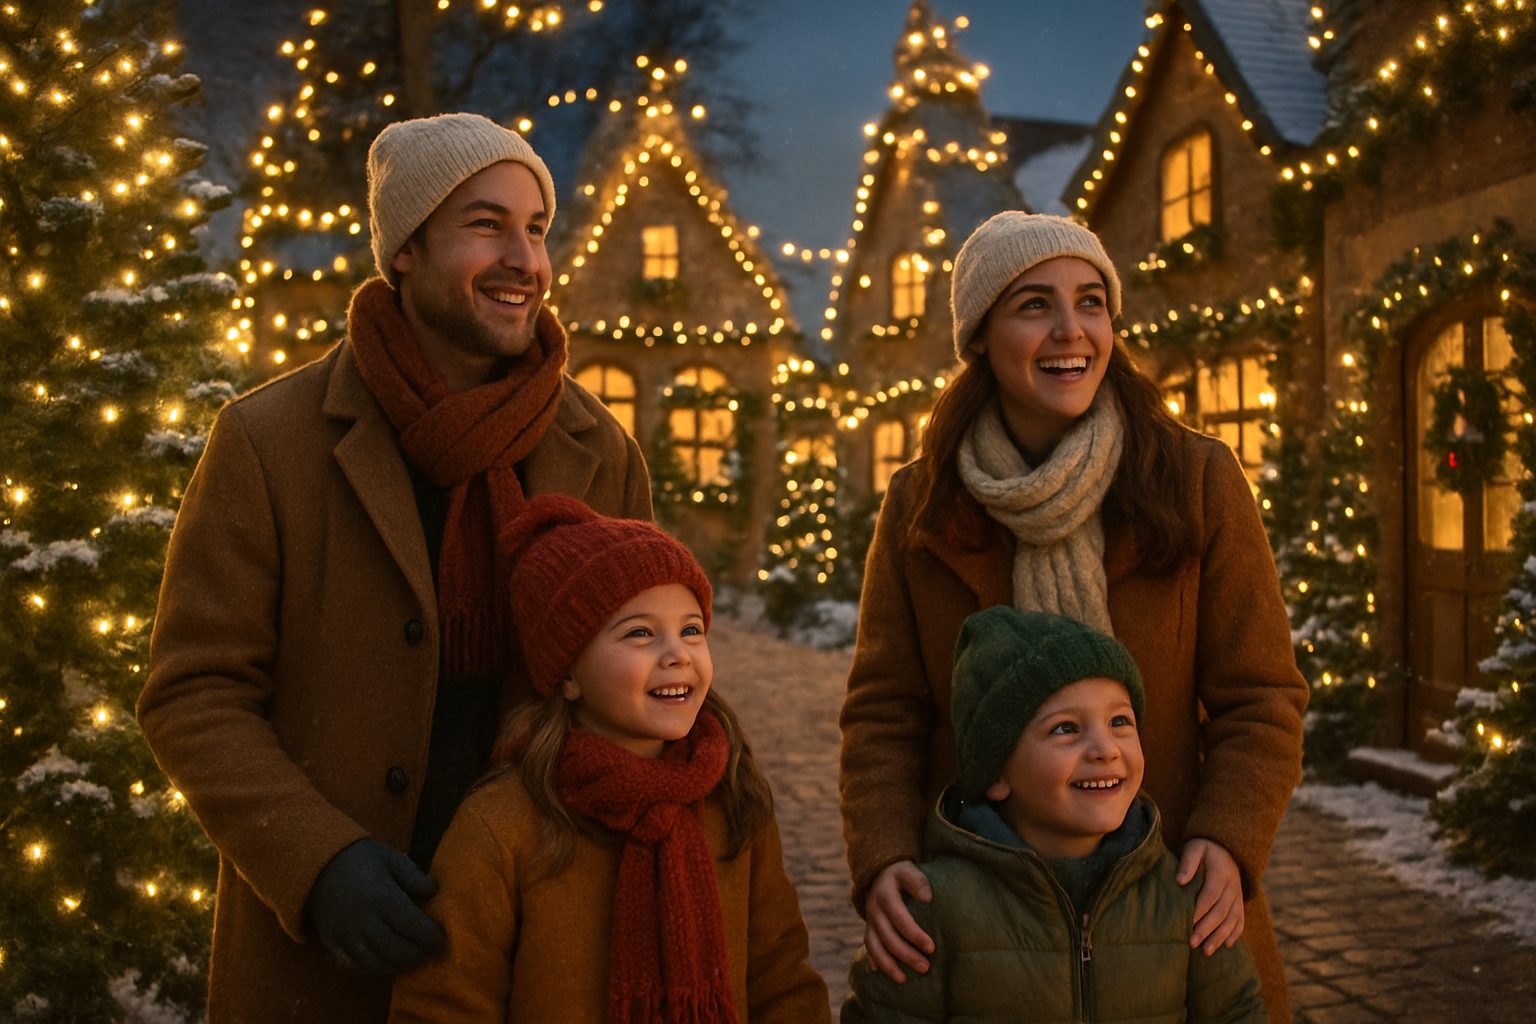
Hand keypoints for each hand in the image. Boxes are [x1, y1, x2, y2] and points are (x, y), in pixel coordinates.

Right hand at [308, 838, 445, 974]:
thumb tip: (433, 893)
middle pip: (399, 951)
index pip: (413, 928)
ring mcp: (346, 936)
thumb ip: (414, 876)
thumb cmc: (361, 860)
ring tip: (411, 957)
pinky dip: (376, 968)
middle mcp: (363, 921)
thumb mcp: (391, 858)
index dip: (431, 939)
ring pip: (379, 964)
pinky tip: (388, 961)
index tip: (441, 940)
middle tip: (428, 950)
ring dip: (400, 965)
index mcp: (381, 897)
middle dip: (419, 954)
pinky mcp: (333, 945)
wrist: (317, 865)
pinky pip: (357, 967)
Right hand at [862, 860, 933, 982]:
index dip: (914, 933)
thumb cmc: (901, 874)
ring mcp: (870, 920)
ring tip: (903, 980)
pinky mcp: (869, 927)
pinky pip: (869, 946)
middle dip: (905, 954)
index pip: (899, 917)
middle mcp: (874, 909)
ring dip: (888, 964)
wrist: (879, 872)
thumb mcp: (908, 870)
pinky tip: (880, 973)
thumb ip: (918, 881)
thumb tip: (927, 898)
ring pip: (875, 945)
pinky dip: (874, 960)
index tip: (931, 947)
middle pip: (887, 936)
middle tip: (925, 967)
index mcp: (885, 895)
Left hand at [1177, 838, 1244, 955]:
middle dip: (1207, 929)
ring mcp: (1238, 896)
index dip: (1199, 910)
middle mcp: (1233, 887)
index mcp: (1221, 873)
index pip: (1210, 895)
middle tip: (1191, 943)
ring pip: (1232, 920)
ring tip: (1206, 951)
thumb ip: (1188, 863)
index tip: (1186, 923)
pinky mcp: (1240, 902)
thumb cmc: (1204, 848)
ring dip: (1220, 937)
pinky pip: (1240, 920)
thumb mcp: (1194, 848)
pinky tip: (1226, 946)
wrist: (1226, 846)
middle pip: (1221, 911)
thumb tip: (1180, 880)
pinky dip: (1235, 934)